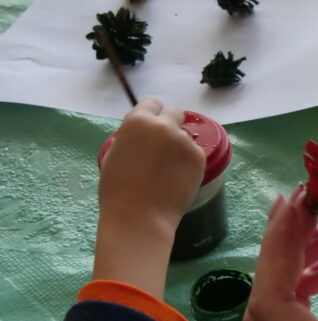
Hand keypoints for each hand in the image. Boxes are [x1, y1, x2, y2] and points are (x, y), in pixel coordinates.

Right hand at [98, 98, 205, 234]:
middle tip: (166, 145)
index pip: (152, 104)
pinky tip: (178, 178)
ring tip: (168, 170)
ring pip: (186, 136)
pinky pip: (195, 153)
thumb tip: (143, 134)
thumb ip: (131, 137)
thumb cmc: (118, 190)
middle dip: (171, 124)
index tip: (153, 127)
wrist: (140, 216)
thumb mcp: (114, 153)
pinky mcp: (200, 157)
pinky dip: (189, 162)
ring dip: (180, 146)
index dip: (152, 115)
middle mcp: (164, 125)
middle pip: (175, 113)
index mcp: (137, 121)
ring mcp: (184, 141)